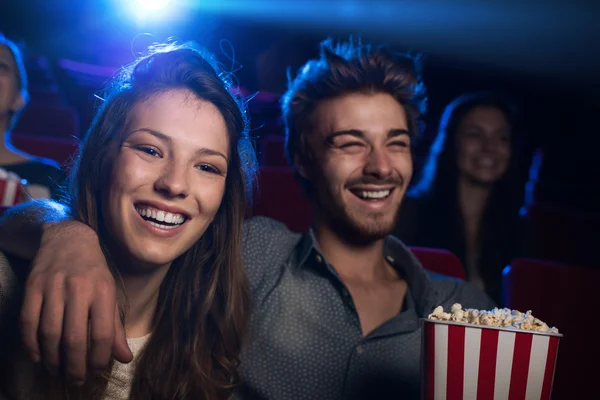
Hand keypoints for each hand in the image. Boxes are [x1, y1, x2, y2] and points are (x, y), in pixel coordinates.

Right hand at [19, 220, 132, 383]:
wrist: (69, 237)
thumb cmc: (94, 271)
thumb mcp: (110, 294)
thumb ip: (115, 328)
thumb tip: (124, 358)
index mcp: (103, 291)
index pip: (102, 333)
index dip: (99, 358)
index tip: (97, 370)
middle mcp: (79, 288)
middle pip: (74, 338)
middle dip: (75, 366)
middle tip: (76, 380)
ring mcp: (53, 287)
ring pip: (49, 333)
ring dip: (53, 359)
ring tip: (58, 371)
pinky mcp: (33, 286)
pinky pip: (28, 321)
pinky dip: (31, 344)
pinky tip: (38, 356)